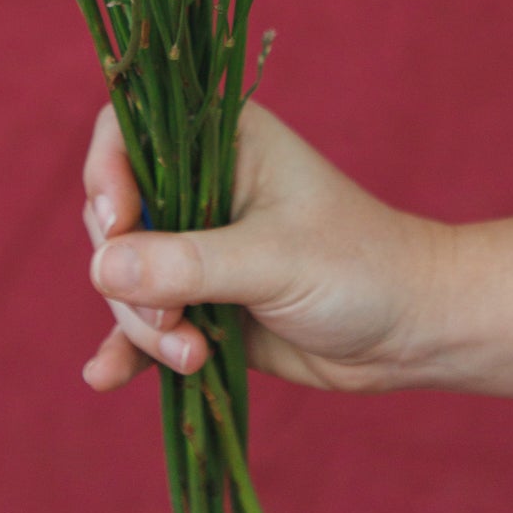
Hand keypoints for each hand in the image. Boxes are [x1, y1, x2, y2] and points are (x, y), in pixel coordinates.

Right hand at [80, 98, 446, 391]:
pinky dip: (127, 350)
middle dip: (128, 275)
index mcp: (219, 141)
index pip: (125, 134)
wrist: (410, 332)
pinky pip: (143, 322)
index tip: (117, 224)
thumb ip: (188, 264)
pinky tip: (104, 377)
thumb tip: (101, 267)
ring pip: (124, 277)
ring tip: (192, 357)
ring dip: (143, 324)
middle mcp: (198, 186)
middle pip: (114, 217)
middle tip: (171, 318)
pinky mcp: (198, 302)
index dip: (105, 175)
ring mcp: (195, 247)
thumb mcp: (274, 260)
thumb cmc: (358, 268)